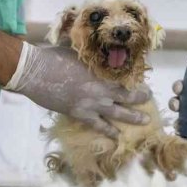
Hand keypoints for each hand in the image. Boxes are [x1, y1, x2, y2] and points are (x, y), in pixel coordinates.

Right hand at [5, 42, 150, 138]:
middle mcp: (101, 89)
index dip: (135, 81)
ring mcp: (92, 103)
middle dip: (140, 98)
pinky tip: (117, 137)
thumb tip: (96, 50)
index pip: (125, 78)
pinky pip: (99, 126)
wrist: (36, 72)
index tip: (143, 82)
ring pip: (118, 113)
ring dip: (133, 117)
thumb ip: (90, 55)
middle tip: (149, 99)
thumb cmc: (55, 57)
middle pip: (127, 96)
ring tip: (145, 121)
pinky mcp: (80, 114)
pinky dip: (109, 132)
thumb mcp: (77, 51)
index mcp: (101, 72)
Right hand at [168, 80, 186, 135]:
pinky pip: (186, 132)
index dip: (178, 86)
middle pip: (175, 102)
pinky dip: (184, 133)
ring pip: (178, 118)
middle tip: (177, 105)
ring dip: (176, 119)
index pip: (182, 87)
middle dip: (173, 103)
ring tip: (179, 122)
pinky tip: (185, 134)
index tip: (180, 87)